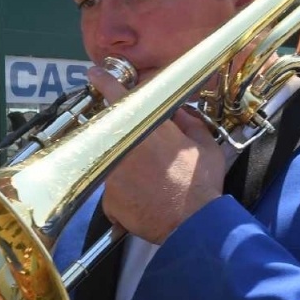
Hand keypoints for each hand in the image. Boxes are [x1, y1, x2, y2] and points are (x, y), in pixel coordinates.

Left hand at [88, 66, 225, 244]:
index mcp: (145, 127)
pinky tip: (146, 204)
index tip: (95, 74)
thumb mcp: (205, 144)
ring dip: (128, 172)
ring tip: (153, 187)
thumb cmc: (201, 183)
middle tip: (147, 158)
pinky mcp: (108, 200)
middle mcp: (122, 147)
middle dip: (126, 140)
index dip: (104, 82)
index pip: (118, 95)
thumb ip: (189, 122)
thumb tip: (179, 112)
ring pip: (114, 166)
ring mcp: (111, 174)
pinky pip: (114, 194)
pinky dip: (126, 197)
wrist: (193, 224)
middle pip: (112, 133)